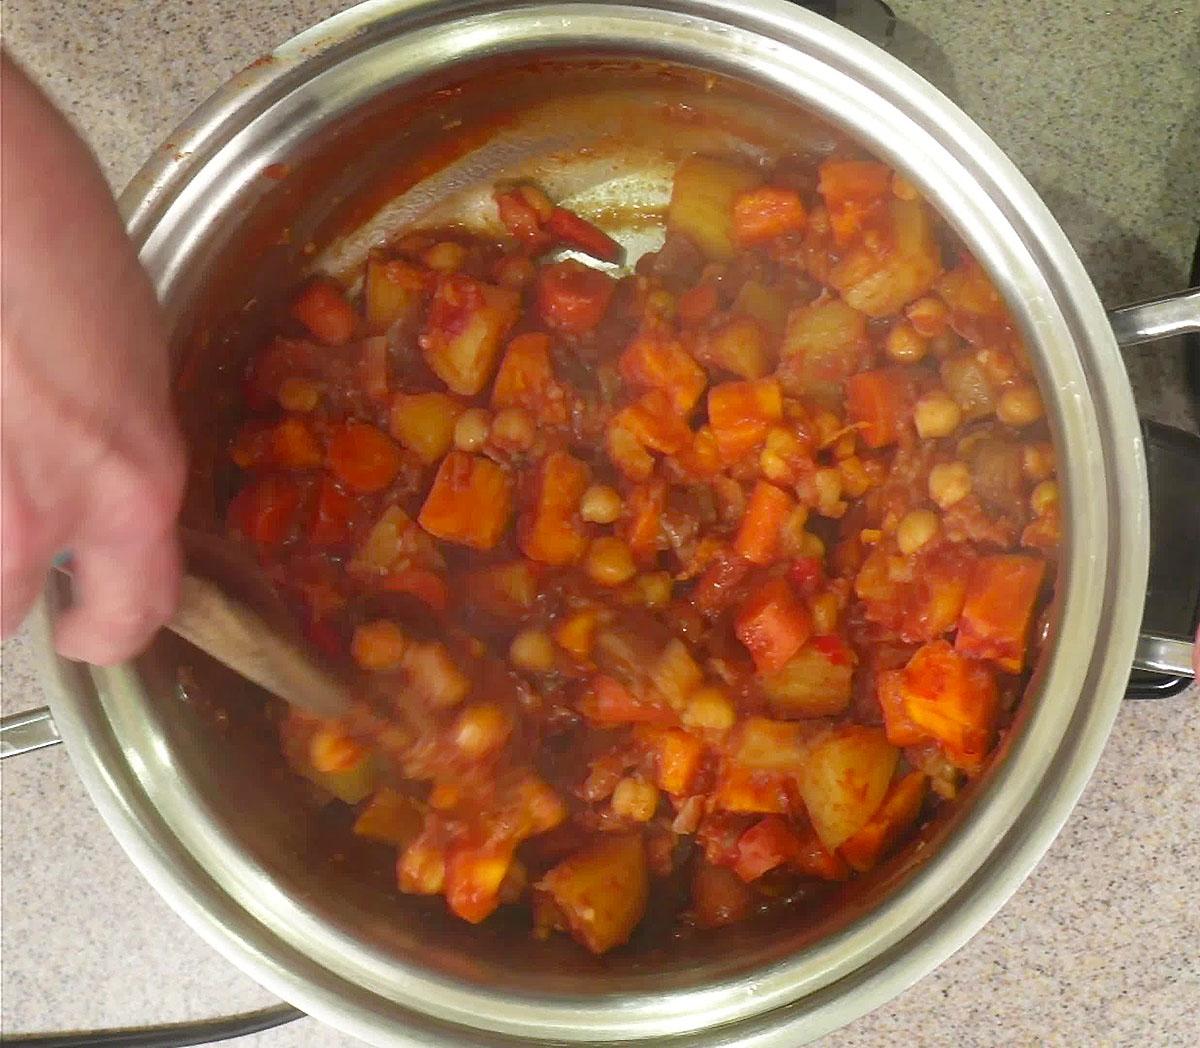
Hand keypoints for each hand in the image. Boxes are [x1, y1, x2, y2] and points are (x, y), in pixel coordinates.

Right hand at [1, 52, 184, 663]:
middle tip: (0, 509)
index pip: (135, 617)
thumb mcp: (130, 361)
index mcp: (130, 486)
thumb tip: (87, 496)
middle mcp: (32, 516)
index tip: (87, 624)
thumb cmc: (53, 235)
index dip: (109, 631)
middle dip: (0, 577)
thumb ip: (112, 453)